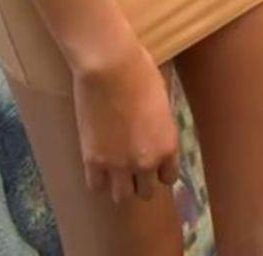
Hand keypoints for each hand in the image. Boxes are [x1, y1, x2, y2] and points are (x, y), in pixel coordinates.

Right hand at [71, 36, 181, 204]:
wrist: (110, 67)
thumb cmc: (141, 72)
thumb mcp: (162, 101)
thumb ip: (160, 127)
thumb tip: (154, 133)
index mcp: (168, 145)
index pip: (169, 177)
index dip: (161, 170)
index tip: (155, 164)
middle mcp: (146, 161)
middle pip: (146, 191)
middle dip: (142, 179)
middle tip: (134, 165)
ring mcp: (118, 164)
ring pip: (122, 196)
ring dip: (120, 184)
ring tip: (116, 169)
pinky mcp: (93, 161)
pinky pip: (96, 186)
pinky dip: (99, 179)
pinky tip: (99, 165)